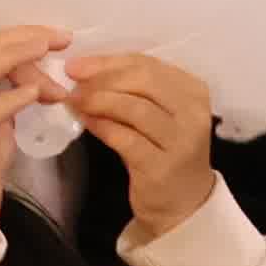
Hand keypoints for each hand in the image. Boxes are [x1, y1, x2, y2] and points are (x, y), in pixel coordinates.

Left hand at [76, 50, 216, 239]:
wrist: (183, 204)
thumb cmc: (163, 152)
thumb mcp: (155, 114)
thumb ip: (130, 91)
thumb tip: (84, 71)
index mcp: (193, 91)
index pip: (148, 64)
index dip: (109, 61)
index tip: (77, 64)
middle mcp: (193, 113)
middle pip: (144, 81)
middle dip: (103, 78)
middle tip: (72, 82)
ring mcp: (181, 141)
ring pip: (136, 108)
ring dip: (99, 100)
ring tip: (75, 101)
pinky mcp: (162, 167)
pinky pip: (127, 139)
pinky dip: (103, 126)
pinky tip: (87, 122)